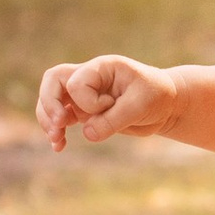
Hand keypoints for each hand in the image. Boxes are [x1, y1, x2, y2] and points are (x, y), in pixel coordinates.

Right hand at [36, 53, 181, 150]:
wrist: (166, 105)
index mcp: (102, 67)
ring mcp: (84, 94)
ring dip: (48, 120)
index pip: (77, 82)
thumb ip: (114, 119)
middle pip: (53, 81)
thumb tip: (86, 133)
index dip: (88, 101)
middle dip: (50, 103)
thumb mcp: (141, 105)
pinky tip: (59, 146)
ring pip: (51, 100)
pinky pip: (60, 118)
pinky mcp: (85, 111)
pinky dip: (56, 131)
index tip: (111, 105)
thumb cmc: (157, 96)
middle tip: (59, 124)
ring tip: (57, 140)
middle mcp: (89, 77)